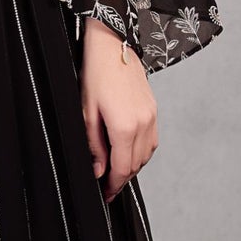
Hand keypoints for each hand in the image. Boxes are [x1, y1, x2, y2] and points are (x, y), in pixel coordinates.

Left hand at [79, 18, 157, 202]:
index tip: (105, 194)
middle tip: (108, 187)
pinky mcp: (153, 110)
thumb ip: (94, 145)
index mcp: (124, 127)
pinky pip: (151, 140)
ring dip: (132, 166)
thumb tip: (98, 170)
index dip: (113, 185)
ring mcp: (151, 116)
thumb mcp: (86, 113)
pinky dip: (141, 152)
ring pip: (146, 155)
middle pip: (136, 165)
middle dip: (121, 179)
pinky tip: (128, 152)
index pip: (122, 168)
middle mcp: (143, 124)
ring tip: (116, 172)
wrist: (113, 46)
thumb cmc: (95, 74)